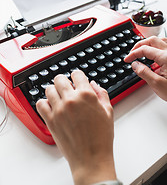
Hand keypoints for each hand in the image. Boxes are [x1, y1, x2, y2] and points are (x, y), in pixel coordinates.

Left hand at [36, 70, 115, 184]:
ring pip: (48, 89)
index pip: (76, 74)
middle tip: (68, 88)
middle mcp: (71, 100)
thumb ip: (101, 93)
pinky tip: (52, 106)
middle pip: (59, 78)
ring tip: (60, 97)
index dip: (78, 76)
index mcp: (86, 95)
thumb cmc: (101, 137)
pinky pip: (40, 103)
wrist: (91, 158)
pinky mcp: (50, 120)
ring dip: (55, 91)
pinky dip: (45, 103)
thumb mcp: (108, 111)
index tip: (77, 79)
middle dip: (64, 81)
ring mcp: (58, 109)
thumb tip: (92, 84)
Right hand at [124, 36, 166, 100]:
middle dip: (139, 45)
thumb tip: (135, 64)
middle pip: (152, 40)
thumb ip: (143, 72)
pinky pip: (165, 46)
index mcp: (166, 57)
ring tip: (141, 51)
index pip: (145, 49)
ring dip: (149, 44)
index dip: (133, 54)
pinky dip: (156, 47)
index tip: (127, 59)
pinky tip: (153, 55)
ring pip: (160, 41)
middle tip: (132, 54)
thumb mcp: (157, 84)